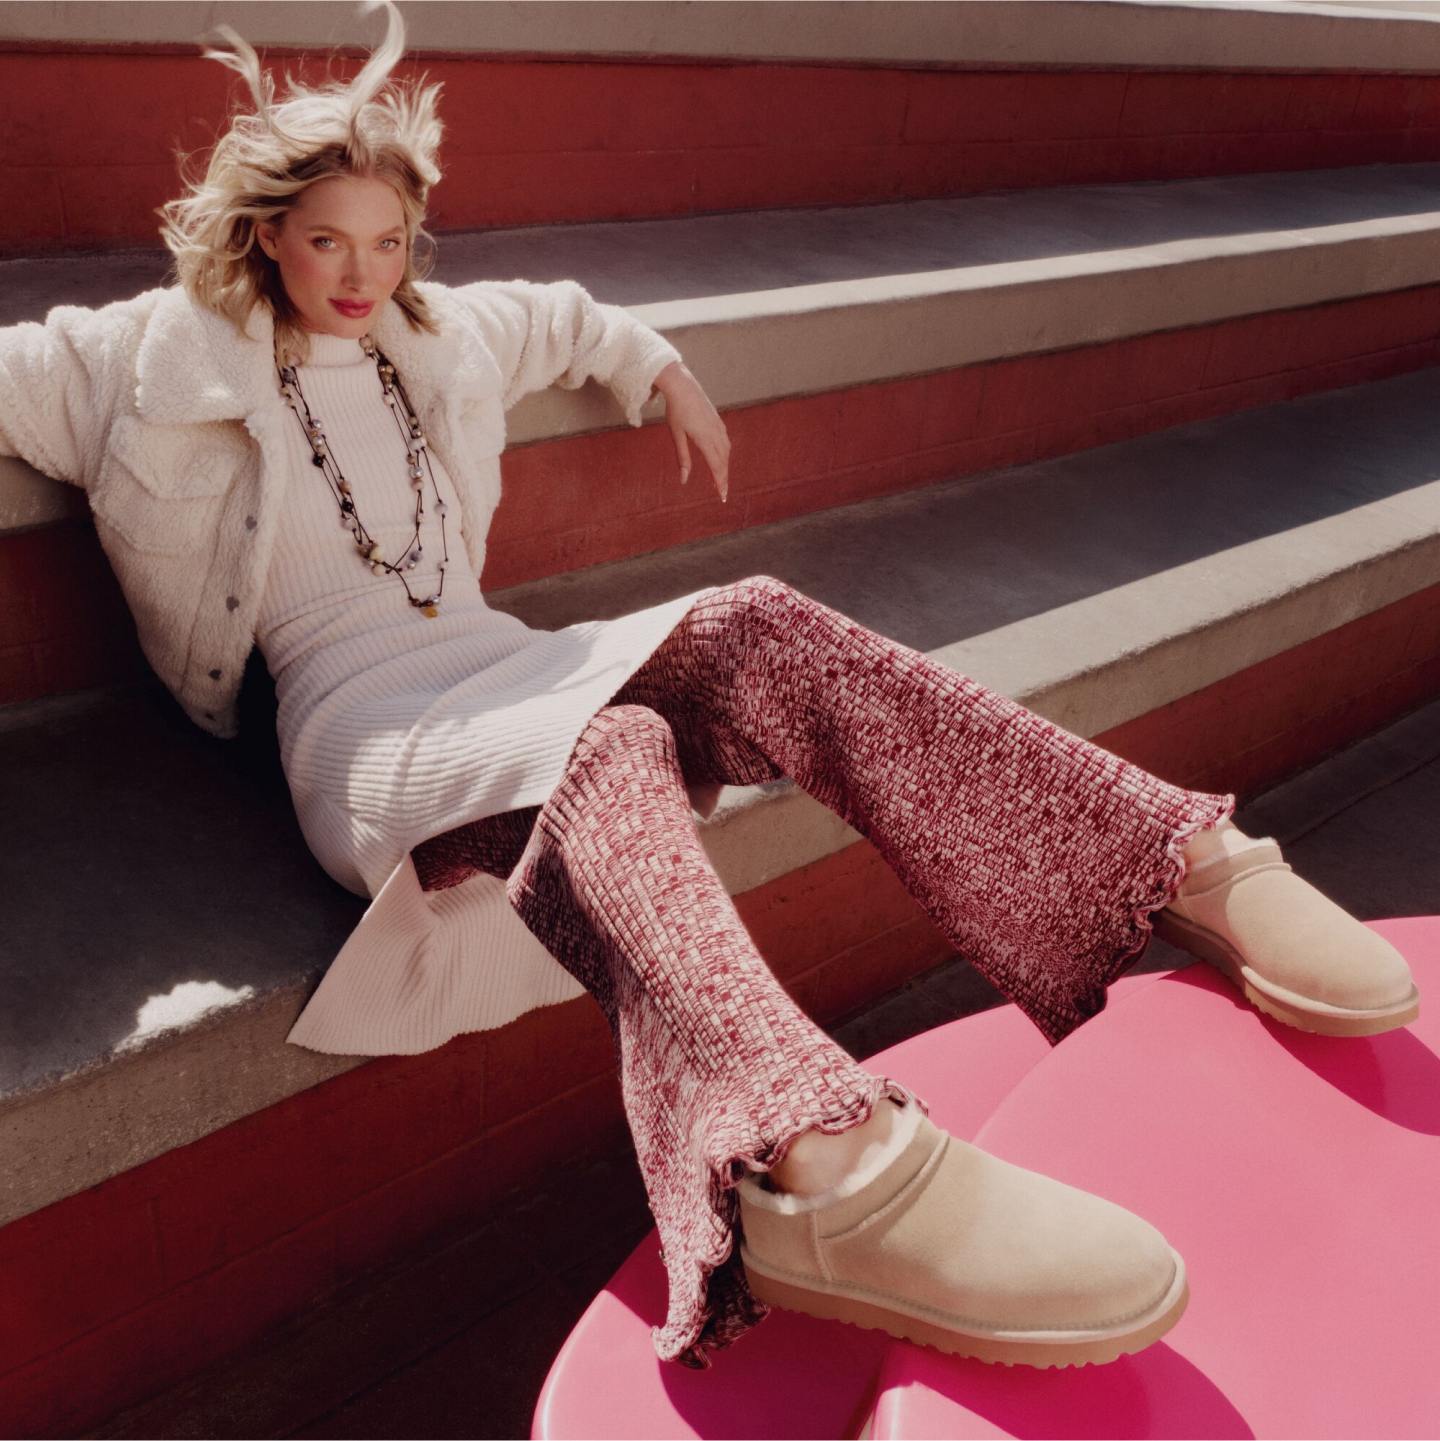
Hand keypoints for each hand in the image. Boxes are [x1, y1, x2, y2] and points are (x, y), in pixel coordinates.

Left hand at [653, 361, 729, 502]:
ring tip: (720, 478)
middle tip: (722, 493)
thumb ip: (683, 458)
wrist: (683, 386)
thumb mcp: (677, 435)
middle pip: (723, 462)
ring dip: (724, 466)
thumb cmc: (676, 411)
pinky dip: (724, 454)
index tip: (723, 496)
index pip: (716, 467)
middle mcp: (716, 434)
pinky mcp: (718, 421)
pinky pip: (725, 442)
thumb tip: (684, 480)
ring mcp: (719, 426)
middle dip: (724, 478)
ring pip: (726, 452)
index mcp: (705, 439)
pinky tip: (721, 458)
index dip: (720, 483)